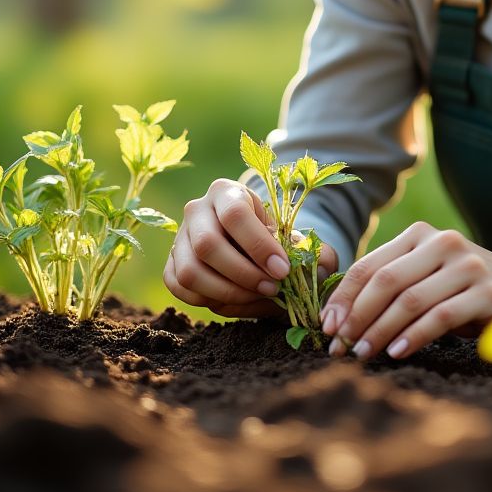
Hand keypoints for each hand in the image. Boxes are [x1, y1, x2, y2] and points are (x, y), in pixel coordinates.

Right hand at [164, 178, 338, 318]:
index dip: (259, 245)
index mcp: (226, 191)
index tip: (283, 270)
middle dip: (243, 273)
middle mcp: (196, 209)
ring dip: (226, 291)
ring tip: (257, 296)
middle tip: (273, 288)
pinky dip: (207, 299)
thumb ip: (312, 250)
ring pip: (190, 271)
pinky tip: (237, 299)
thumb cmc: (275, 238)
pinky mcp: (171, 263)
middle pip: (207, 244)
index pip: (235, 214)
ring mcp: (179, 237)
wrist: (251, 245)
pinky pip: (179, 287)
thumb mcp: (296, 237)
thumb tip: (320, 265)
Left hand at [319, 221, 491, 361]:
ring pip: (410, 300)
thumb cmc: (469, 291)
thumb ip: (396, 282)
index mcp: (423, 235)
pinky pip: (441, 317)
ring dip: (379, 332)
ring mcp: (468, 265)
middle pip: (386, 282)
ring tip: (362, 355)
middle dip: (356, 318)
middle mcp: (444, 242)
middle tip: (339, 347)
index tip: (326, 327)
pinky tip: (397, 353)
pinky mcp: (488, 292)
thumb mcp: (431, 277)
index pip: (371, 264)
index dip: (343, 297)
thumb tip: (338, 314)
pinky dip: (414, 337)